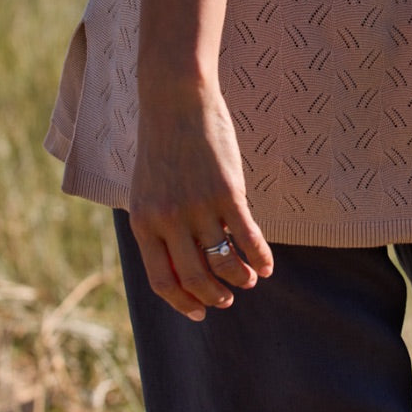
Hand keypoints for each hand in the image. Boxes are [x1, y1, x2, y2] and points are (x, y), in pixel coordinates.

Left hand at [129, 83, 273, 320]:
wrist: (176, 98)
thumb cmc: (162, 143)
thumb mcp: (148, 188)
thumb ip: (158, 224)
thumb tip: (180, 264)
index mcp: (143, 222)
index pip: (162, 281)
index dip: (183, 303)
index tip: (199, 313)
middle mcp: (169, 220)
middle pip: (195, 278)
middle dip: (215, 297)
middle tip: (228, 299)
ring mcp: (198, 206)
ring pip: (224, 262)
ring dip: (240, 278)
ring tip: (250, 280)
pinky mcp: (227, 191)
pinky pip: (247, 237)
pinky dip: (260, 257)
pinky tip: (268, 265)